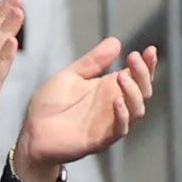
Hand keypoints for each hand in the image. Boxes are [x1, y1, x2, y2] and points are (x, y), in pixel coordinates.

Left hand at [12, 41, 157, 181]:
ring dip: (133, 93)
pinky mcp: (100, 140)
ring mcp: (109, 124)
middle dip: (143, 74)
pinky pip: (119, 130)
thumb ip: (93, 62)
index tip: (151, 49)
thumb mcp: (71, 76)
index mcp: (109, 89)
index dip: (147, 65)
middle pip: (142, 91)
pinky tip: (117, 101)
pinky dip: (122, 116)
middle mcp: (114, 106)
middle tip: (134, 57)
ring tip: (122, 75)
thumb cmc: (50, 105)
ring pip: (137, 111)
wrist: (31, 132)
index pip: (137, 76)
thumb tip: (116, 41)